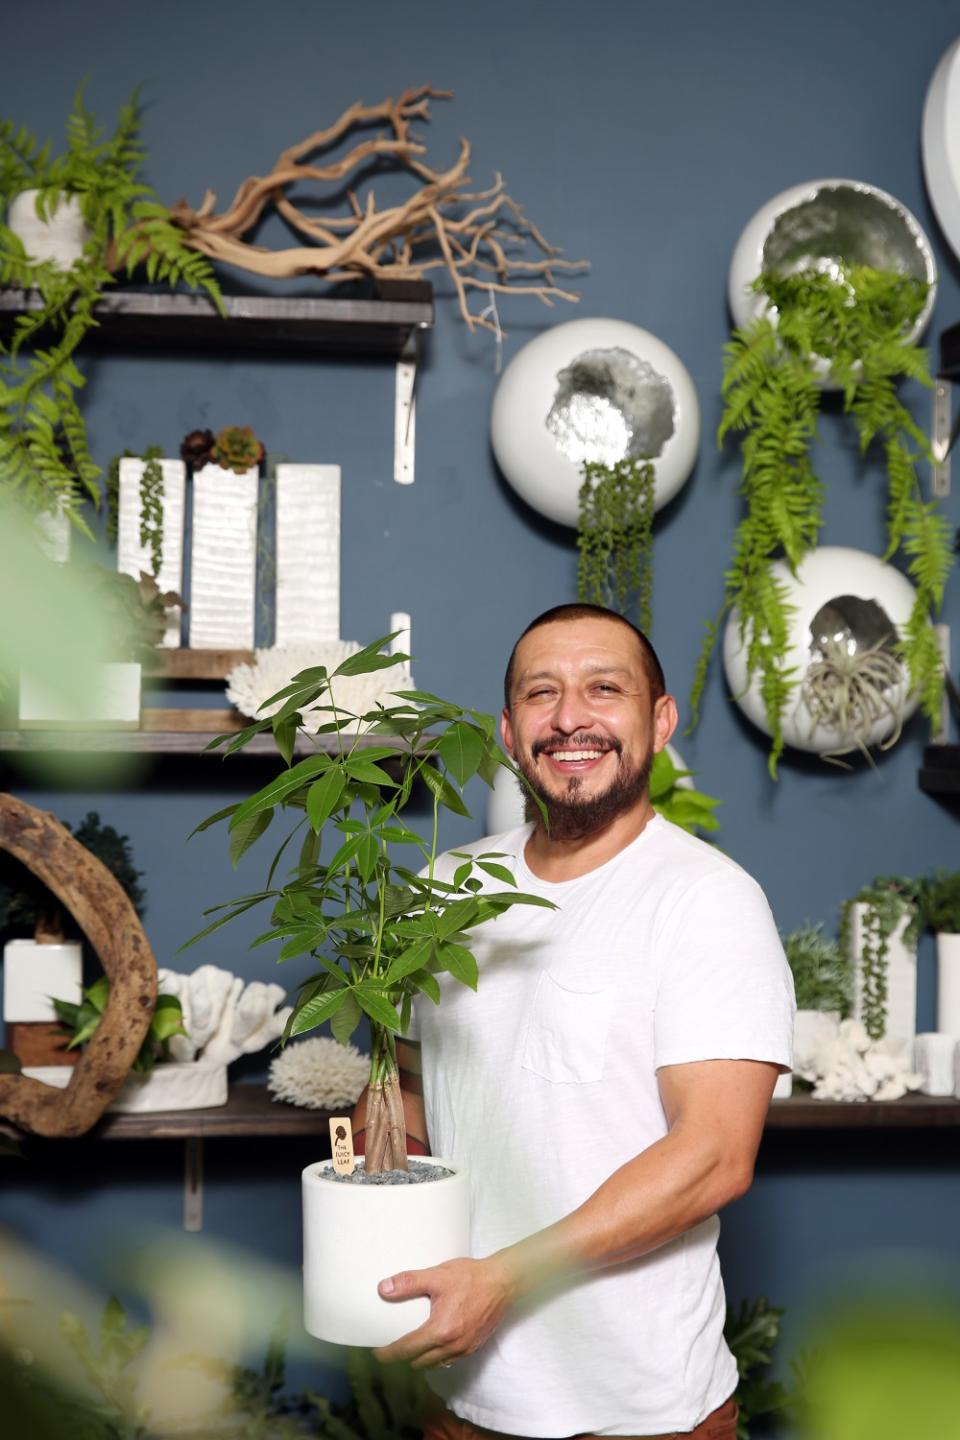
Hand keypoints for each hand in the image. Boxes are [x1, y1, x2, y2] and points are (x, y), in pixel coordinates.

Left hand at [372, 1254, 516, 1369]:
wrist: (504, 1281)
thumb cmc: (471, 1277)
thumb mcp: (437, 1276)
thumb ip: (409, 1283)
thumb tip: (383, 1289)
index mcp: (440, 1331)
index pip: (407, 1349)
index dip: (389, 1354)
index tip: (377, 1354)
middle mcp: (452, 1346)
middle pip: (419, 1362)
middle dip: (403, 1358)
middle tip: (392, 1348)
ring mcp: (465, 1349)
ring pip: (435, 1364)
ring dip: (421, 1360)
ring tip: (411, 1348)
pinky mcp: (474, 1347)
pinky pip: (450, 1360)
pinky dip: (438, 1357)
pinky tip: (435, 1345)